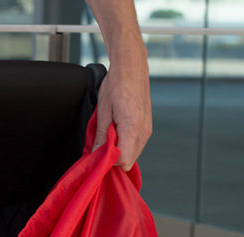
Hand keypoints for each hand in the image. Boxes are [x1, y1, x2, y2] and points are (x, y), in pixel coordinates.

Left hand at [94, 47, 151, 170]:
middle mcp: (143, 131)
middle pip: (128, 162)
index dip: (109, 161)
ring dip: (120, 151)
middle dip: (114, 158)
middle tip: (103, 145)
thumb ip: (100, 136)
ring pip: (133, 155)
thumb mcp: (103, 111)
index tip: (99, 153)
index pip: (122, 161)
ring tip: (110, 135)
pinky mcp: (147, 127)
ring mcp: (147, 130)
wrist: (131, 67)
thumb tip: (96, 153)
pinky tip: (118, 132)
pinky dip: (126, 144)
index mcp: (132, 128)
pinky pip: (136, 145)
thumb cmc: (117, 84)